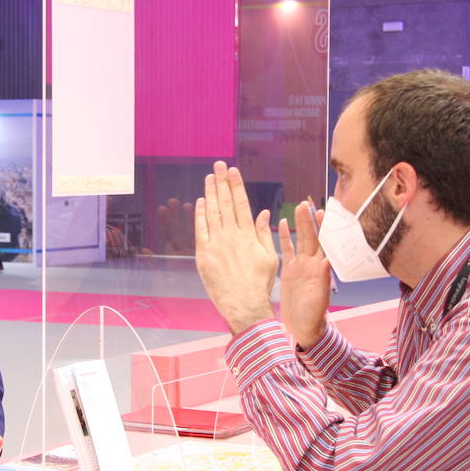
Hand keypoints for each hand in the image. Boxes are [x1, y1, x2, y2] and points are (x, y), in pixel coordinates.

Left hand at [194, 161, 277, 334]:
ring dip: (210, 193)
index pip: (241, 204)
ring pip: (212, 212)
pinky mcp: (204, 254)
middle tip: (218, 166)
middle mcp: (233, 236)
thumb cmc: (259, 284)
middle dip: (222, 182)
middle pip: (226, 203)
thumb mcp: (269, 257)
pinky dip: (200, 214)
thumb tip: (263, 213)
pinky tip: (200, 201)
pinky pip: (201, 229)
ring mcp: (217, 244)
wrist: (244, 305)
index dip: (236, 185)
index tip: (233, 171)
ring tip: (209, 178)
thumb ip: (264, 233)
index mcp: (249, 235)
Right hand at [277, 201, 331, 349]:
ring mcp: (300, 266)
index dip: (323, 228)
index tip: (323, 213)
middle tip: (306, 204)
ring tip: (298, 207)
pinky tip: (284, 223)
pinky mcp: (289, 271)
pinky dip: (286, 237)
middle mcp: (311, 264)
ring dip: (300, 224)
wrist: (303, 327)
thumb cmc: (313, 317)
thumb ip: (322, 281)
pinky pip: (287, 250)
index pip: (324, 244)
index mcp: (320, 269)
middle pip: (311, 237)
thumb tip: (326, 260)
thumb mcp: (318, 299)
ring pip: (300, 240)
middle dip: (309, 221)